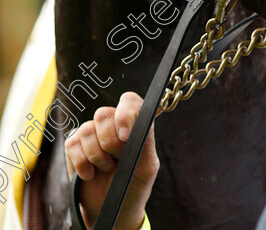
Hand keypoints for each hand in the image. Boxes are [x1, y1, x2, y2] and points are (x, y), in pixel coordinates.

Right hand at [65, 92, 158, 229]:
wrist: (113, 209)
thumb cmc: (134, 184)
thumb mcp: (147, 166)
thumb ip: (146, 139)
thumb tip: (140, 120)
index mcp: (133, 123)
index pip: (129, 101)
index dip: (125, 113)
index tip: (126, 136)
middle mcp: (112, 123)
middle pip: (103, 114)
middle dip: (110, 141)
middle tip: (117, 159)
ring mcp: (91, 133)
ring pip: (87, 129)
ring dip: (97, 156)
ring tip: (106, 168)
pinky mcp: (74, 146)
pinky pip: (72, 144)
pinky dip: (82, 163)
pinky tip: (90, 174)